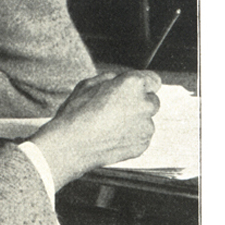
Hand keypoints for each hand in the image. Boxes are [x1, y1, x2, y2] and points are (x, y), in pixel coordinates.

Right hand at [30, 70, 161, 189]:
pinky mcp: (141, 145)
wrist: (71, 144)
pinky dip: (130, 136)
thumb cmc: (76, 114)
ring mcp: (145, 127)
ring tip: (110, 125)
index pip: (153, 80)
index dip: (141, 84)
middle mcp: (145, 105)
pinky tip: (111, 136)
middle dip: (138, 103)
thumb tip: (118, 81)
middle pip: (151, 100)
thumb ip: (111, 79)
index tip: (134, 89)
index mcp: (133, 85)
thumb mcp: (88, 84)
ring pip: (145, 120)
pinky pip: (140, 137)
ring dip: (134, 121)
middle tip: (116, 108)